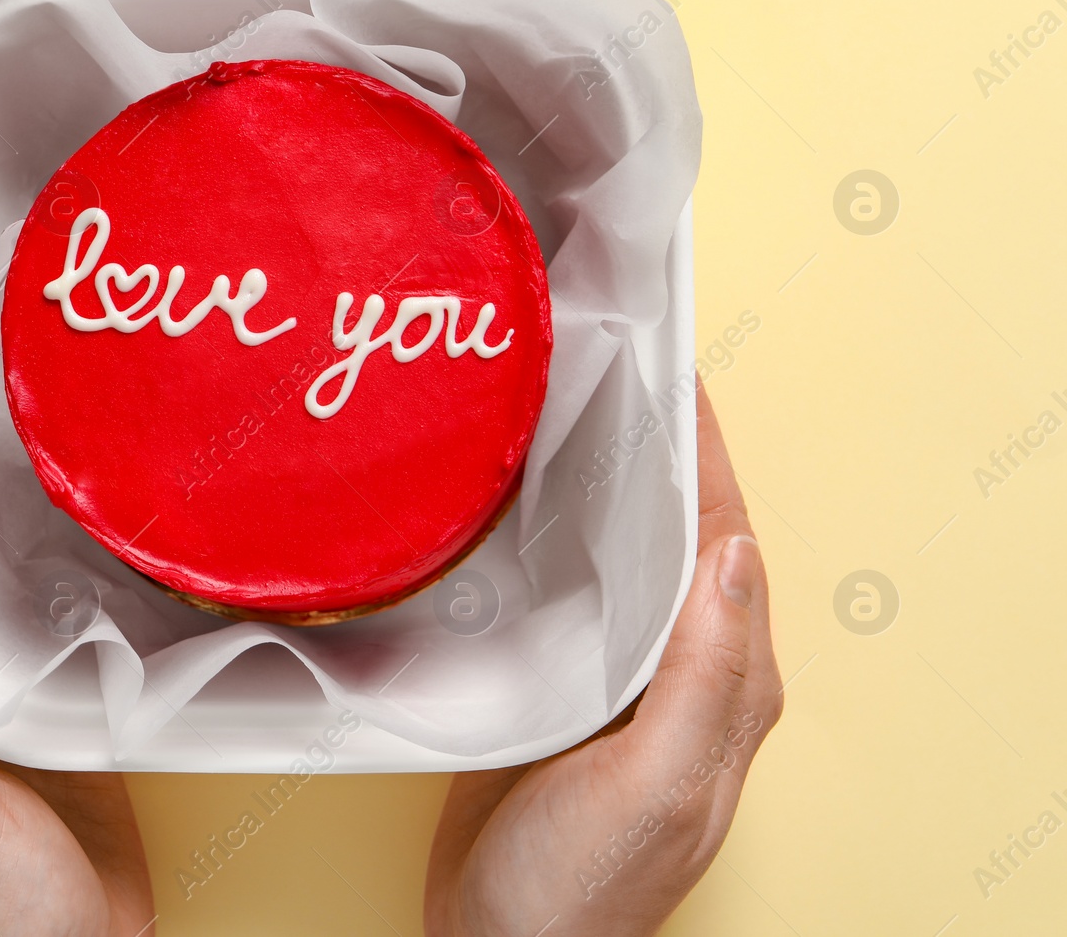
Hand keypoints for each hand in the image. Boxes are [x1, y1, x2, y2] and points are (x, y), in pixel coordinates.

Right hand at [425, 382, 782, 936]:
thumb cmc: (582, 886)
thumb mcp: (658, 784)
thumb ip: (706, 675)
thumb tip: (734, 550)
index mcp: (725, 684)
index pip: (724, 537)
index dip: (704, 450)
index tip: (672, 366)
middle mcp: (682, 672)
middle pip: (675, 533)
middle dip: (652, 448)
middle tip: (605, 364)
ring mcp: (619, 678)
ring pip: (622, 555)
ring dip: (601, 483)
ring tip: (559, 409)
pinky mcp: (559, 687)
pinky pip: (569, 589)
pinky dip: (552, 533)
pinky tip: (514, 503)